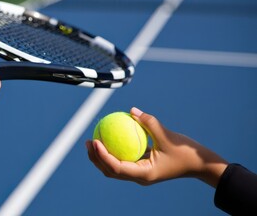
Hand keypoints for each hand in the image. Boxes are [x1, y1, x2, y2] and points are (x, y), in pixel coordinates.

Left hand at [86, 107, 227, 186]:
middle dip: (96, 158)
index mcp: (143, 174)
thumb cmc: (185, 151)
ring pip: (114, 168)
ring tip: (93, 140)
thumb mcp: (168, 135)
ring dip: (102, 156)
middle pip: (110, 170)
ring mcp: (139, 174)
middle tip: (88, 140)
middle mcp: (139, 177)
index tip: (95, 141)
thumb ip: (149, 123)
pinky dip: (114, 152)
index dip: (102, 155)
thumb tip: (132, 110)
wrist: (199, 164)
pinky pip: (123, 160)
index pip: (116, 167)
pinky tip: (109, 137)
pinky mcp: (141, 168)